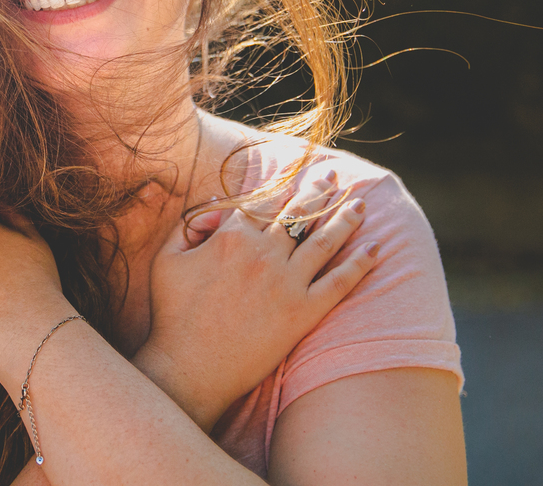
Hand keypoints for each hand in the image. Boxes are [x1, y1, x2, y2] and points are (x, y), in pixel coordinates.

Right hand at [134, 170, 378, 431]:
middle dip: (319, 190)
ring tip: (360, 204)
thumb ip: (188, 226)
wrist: (191, 368)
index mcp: (231, 236)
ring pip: (325, 241)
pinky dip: (360, 263)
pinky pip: (340, 282)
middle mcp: (264, 253)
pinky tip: (375, 249)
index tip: (298, 173)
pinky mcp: (303, 313)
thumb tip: (215, 206)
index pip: (265, 201)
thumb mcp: (167, 260)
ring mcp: (287, 283)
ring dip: (345, 218)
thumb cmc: (173, 315)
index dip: (283, 184)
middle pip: (300, 213)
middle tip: (334, 177)